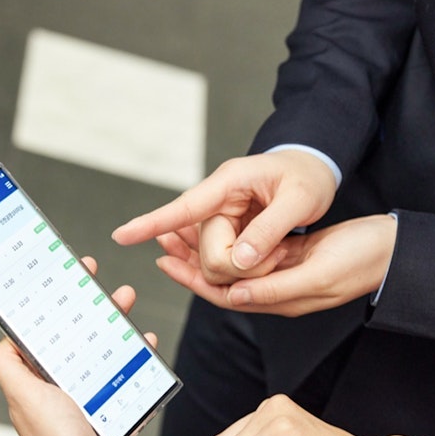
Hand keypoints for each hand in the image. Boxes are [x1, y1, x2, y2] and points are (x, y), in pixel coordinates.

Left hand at [0, 258, 157, 435]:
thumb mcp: (25, 397)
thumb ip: (7, 366)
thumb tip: (0, 338)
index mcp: (34, 374)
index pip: (41, 326)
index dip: (50, 298)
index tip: (62, 274)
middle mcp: (56, 381)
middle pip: (73, 329)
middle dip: (86, 301)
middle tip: (97, 275)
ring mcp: (82, 391)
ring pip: (100, 344)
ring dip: (113, 320)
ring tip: (127, 299)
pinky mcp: (106, 403)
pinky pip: (122, 369)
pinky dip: (135, 354)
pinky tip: (146, 342)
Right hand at [111, 149, 336, 283]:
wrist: (314, 168)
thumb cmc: (309, 176)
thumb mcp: (300, 200)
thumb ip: (270, 229)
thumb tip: (239, 261)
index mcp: (229, 182)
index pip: (184, 208)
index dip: (152, 223)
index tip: (120, 236)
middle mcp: (218, 198)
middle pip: (205, 248)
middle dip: (237, 264)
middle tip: (278, 254)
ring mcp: (220, 215)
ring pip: (213, 259)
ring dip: (243, 267)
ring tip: (277, 251)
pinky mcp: (227, 229)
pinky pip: (221, 258)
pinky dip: (239, 266)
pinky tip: (255, 259)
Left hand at [156, 214, 396, 316]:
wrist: (392, 250)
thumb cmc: (361, 260)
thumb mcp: (318, 274)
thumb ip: (276, 288)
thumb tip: (234, 294)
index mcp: (280, 300)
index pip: (224, 294)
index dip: (193, 279)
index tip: (166, 262)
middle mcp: (277, 292)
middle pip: (223, 281)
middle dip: (192, 263)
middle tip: (163, 241)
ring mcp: (285, 276)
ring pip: (235, 266)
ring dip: (208, 250)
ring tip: (183, 232)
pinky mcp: (293, 259)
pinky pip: (252, 253)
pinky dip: (232, 241)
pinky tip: (220, 228)